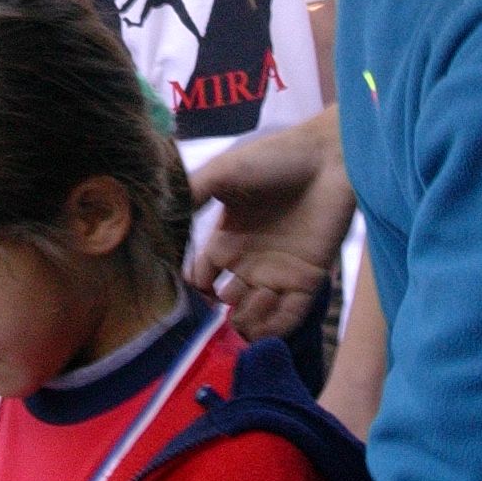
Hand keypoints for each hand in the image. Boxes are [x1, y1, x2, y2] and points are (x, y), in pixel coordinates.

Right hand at [186, 109, 354, 339]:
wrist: (327, 157)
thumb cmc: (274, 158)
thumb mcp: (222, 173)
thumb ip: (189, 198)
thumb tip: (154, 224)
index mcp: (226, 240)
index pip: (200, 279)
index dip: (192, 288)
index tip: (191, 286)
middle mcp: (249, 262)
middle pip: (223, 305)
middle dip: (217, 311)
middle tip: (221, 299)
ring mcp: (278, 274)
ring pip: (252, 318)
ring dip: (245, 318)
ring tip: (251, 294)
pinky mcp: (307, 281)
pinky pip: (287, 320)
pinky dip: (273, 323)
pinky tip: (267, 297)